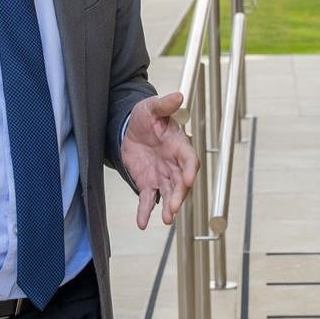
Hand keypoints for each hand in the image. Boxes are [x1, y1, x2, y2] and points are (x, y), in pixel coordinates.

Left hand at [121, 91, 198, 229]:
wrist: (130, 128)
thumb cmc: (146, 117)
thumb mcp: (151, 108)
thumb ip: (164, 105)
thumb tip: (178, 96)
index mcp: (178, 145)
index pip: (189, 159)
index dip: (190, 170)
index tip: (188, 179)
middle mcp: (173, 164)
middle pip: (181, 182)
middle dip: (179, 194)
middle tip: (174, 206)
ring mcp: (162, 176)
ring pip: (168, 194)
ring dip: (169, 206)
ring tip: (167, 219)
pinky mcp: (148, 183)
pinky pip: (148, 200)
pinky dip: (145, 211)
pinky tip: (142, 223)